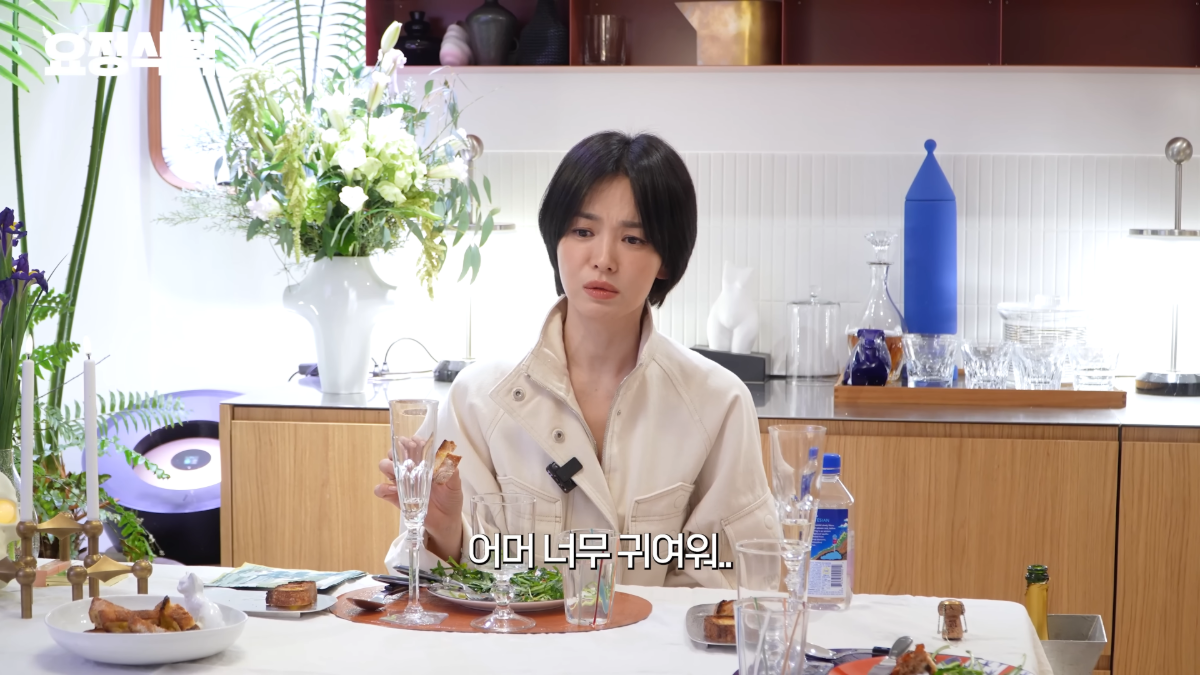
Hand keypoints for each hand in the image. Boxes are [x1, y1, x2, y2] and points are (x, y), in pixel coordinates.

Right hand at [374, 438, 463, 560]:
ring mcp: (401, 483)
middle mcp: (410, 469)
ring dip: (388, 466)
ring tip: (398, 473)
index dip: (411, 441)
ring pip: (385, 466)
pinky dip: (384, 488)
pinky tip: (394, 490)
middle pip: (395, 453)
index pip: (413, 446)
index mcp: (424, 462)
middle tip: (406, 458)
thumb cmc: (450, 498)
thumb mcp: (454, 483)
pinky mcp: (395, 497)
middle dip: (396, 451)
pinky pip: (381, 490)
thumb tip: (447, 457)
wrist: (446, 521)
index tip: (415, 443)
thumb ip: (451, 470)